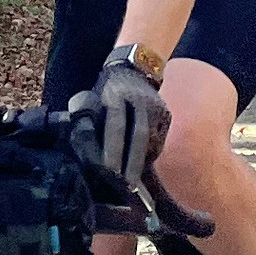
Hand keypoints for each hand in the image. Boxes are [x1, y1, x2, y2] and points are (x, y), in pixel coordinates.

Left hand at [67, 47, 171, 189]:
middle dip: (131, 163)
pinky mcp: (166, 113)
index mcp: (116, 95)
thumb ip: (94, 122)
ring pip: (150, 140)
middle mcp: (138, 100)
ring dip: (140, 161)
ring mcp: (155, 106)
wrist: (135, 67)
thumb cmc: (107, 89)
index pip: (115, 124)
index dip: (113, 148)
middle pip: (137, 135)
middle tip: (126, 187)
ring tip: (133, 181)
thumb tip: (89, 153)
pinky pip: (159, 139)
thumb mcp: (97, 99)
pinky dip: (150, 153)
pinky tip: (142, 163)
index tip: (110, 170)